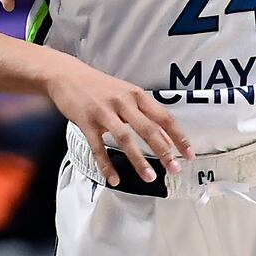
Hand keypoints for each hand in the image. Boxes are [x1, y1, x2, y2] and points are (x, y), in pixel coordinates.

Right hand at [44, 56, 193, 184]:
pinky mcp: (86, 122)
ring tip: (149, 177)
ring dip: (138, 160)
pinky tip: (114, 179)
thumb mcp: (126, 95)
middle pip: (148, 129)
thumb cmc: (100, 87)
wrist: (66, 75)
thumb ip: (146, 115)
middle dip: (164, 151)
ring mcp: (104, 112)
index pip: (164, 117)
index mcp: (137, 95)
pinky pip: (98, 147)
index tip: (189, 154)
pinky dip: (106, 165)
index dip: (179, 136)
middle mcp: (123, 102)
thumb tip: (167, 138)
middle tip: (174, 169)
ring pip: (125, 139)